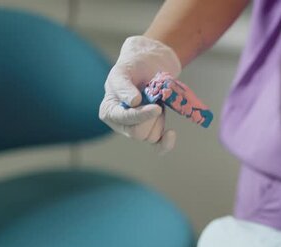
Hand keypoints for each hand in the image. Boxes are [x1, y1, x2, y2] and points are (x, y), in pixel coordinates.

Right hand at [99, 36, 181, 151]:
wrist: (150, 67)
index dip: (141, 115)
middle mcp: (121, 124)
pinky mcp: (152, 131)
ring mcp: (137, 129)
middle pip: (139, 133)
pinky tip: (171, 133)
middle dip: (151, 118)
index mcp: (109, 111)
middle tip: (155, 100)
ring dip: (159, 120)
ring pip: (151, 137)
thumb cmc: (133, 68)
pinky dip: (166, 143)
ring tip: (156, 103)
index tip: (156, 108)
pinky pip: (159, 146)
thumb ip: (123, 85)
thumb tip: (132, 102)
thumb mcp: (123, 71)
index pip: (125, 120)